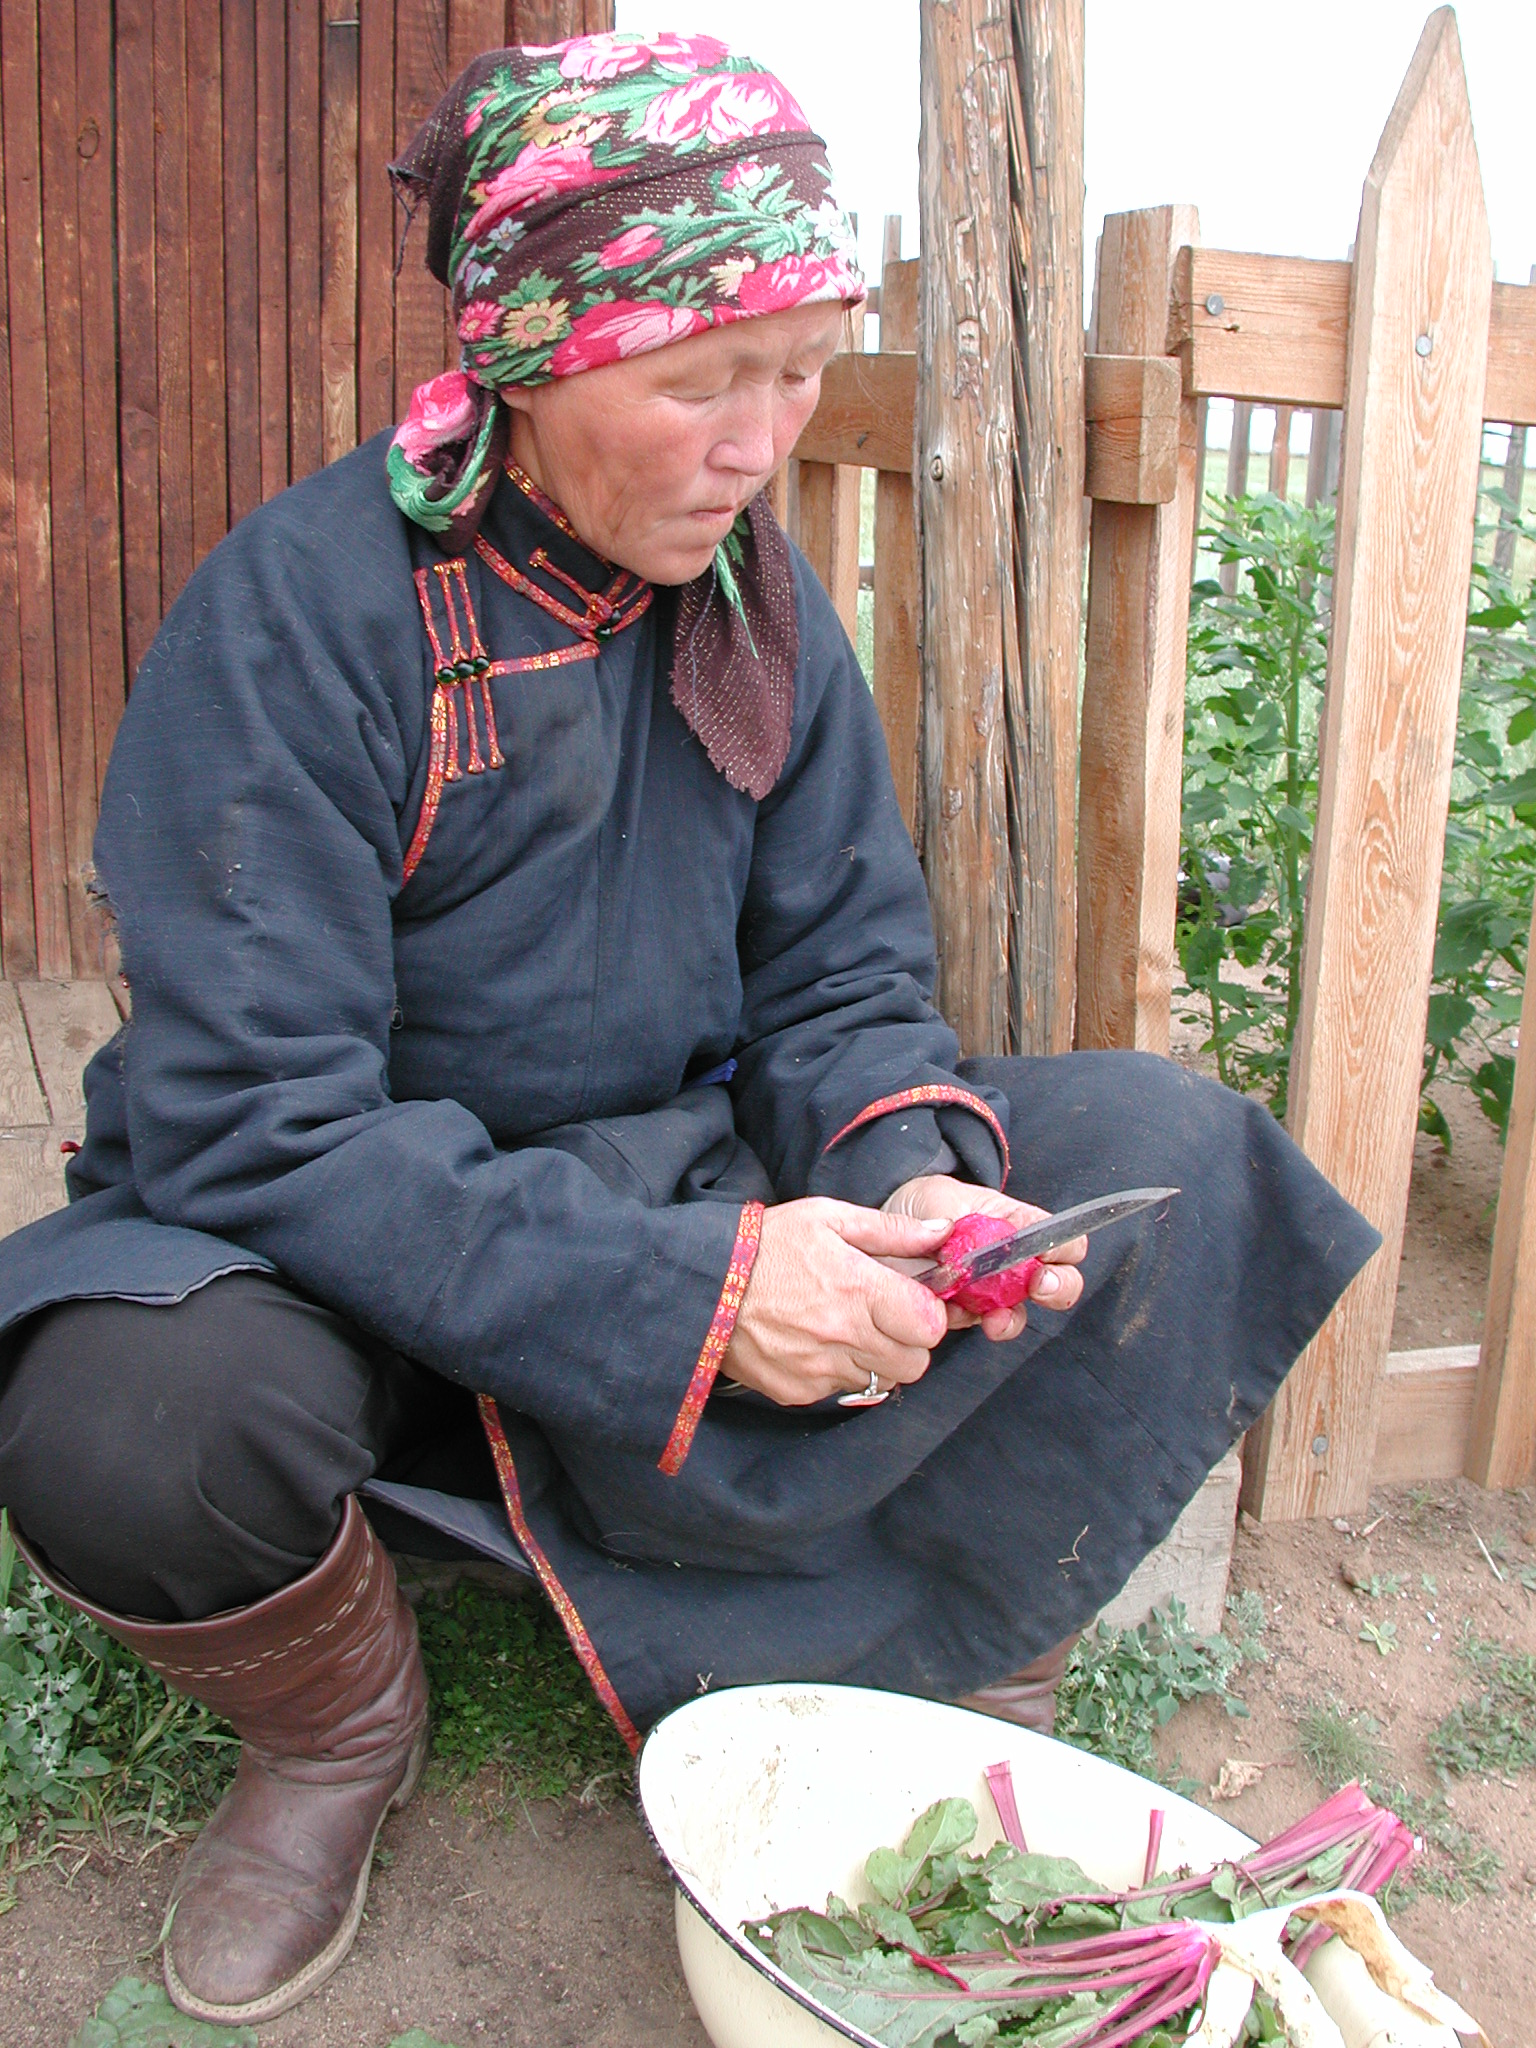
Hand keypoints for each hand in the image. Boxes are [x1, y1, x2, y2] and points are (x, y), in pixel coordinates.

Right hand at [720, 1199, 953, 1406]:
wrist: (702, 1284)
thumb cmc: (767, 1244)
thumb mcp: (828, 1217)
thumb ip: (891, 1230)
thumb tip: (943, 1234)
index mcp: (858, 1289)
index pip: (930, 1327)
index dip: (927, 1315)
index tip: (911, 1302)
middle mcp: (843, 1336)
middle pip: (915, 1363)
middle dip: (908, 1342)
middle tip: (884, 1318)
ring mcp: (819, 1370)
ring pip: (881, 1380)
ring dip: (875, 1358)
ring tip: (846, 1328)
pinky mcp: (798, 1391)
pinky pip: (840, 1391)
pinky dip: (838, 1372)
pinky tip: (815, 1343)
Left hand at [881, 1175, 1085, 1342]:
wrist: (883, 1233)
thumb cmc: (923, 1207)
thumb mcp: (943, 1200)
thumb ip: (963, 1221)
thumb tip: (979, 1252)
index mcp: (1022, 1227)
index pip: (1065, 1241)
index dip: (1065, 1250)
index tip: (1047, 1255)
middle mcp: (1016, 1264)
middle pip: (1061, 1285)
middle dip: (1057, 1289)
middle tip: (1039, 1286)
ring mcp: (993, 1293)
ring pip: (1019, 1315)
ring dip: (1010, 1320)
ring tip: (995, 1319)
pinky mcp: (965, 1314)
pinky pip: (975, 1326)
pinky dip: (962, 1322)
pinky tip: (947, 1311)